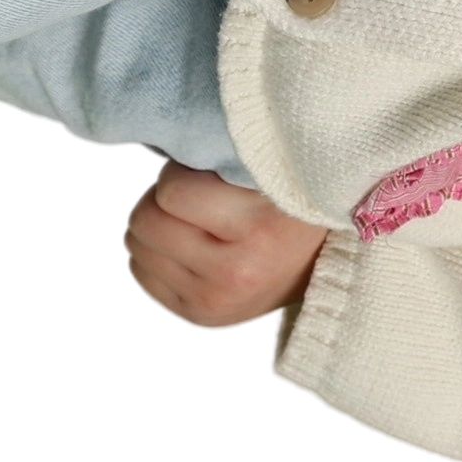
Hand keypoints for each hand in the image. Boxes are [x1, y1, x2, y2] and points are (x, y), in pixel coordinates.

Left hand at [122, 156, 331, 337]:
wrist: (324, 263)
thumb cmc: (289, 204)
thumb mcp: (269, 172)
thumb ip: (221, 154)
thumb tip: (162, 144)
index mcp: (259, 231)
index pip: (170, 192)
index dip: (185, 176)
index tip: (212, 178)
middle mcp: (235, 276)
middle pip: (145, 223)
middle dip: (164, 204)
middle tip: (199, 201)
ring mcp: (215, 304)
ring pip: (136, 251)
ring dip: (159, 230)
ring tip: (197, 226)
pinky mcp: (201, 318)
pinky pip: (143, 277)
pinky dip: (159, 258)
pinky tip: (190, 251)